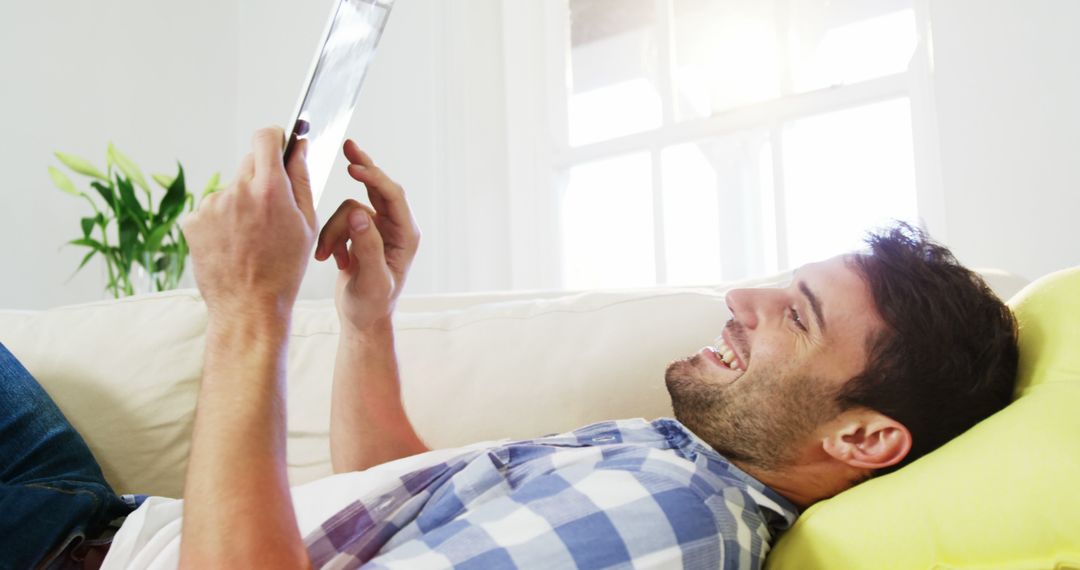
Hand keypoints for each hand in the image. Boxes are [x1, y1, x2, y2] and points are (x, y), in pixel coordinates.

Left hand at [181, 127, 317, 321]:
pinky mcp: (192, 219)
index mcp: (270, 189)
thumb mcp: (306, 224)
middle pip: (249, 163)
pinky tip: (233, 244)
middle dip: (262, 178)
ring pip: (231, 188)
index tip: (279, 145)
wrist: (249, 307)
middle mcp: (237, 191)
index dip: (275, 138)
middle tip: (271, 211)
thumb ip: (302, 179)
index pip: (265, 137)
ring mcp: (211, 205)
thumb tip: (300, 146)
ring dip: (241, 203)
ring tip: (251, 237)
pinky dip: (222, 221)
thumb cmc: (284, 269)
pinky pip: (212, 208)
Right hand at [314, 140, 419, 334]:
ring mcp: (377, 229)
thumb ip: (366, 246)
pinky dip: (331, 238)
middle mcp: (395, 228)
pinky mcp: (361, 234)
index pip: (393, 196)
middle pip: (378, 188)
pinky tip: (332, 260)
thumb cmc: (372, 306)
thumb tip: (358, 214)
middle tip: (348, 147)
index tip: (353, 168)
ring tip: (329, 258)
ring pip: (350, 209)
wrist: (361, 321)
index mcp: (406, 235)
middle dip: (362, 170)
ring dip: (334, 231)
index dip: (374, 179)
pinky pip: (340, 222)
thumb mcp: (371, 280)